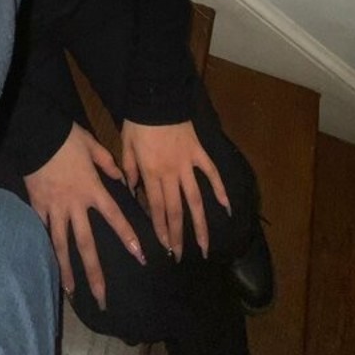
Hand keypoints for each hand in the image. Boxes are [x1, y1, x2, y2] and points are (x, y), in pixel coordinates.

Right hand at [23, 123, 145, 310]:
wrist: (37, 134)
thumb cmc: (67, 138)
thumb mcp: (93, 146)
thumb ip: (108, 163)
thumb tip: (123, 178)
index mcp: (93, 189)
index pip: (114, 217)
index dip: (128, 237)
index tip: (140, 257)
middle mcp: (75, 205)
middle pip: (86, 244)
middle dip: (95, 273)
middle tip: (102, 297)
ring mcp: (55, 208)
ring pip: (62, 245)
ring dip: (67, 270)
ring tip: (72, 293)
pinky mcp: (38, 207)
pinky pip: (43, 231)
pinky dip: (45, 248)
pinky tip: (47, 265)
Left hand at [120, 119, 230, 260]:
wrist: (157, 97)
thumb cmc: (138, 122)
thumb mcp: (126, 146)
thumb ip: (129, 170)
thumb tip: (132, 190)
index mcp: (151, 173)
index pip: (156, 208)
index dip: (161, 230)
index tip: (165, 247)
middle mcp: (171, 174)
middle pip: (176, 210)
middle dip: (178, 235)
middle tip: (181, 256)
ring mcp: (188, 164)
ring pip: (196, 199)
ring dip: (200, 224)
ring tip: (205, 246)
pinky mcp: (199, 153)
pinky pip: (212, 174)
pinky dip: (220, 190)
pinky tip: (227, 208)